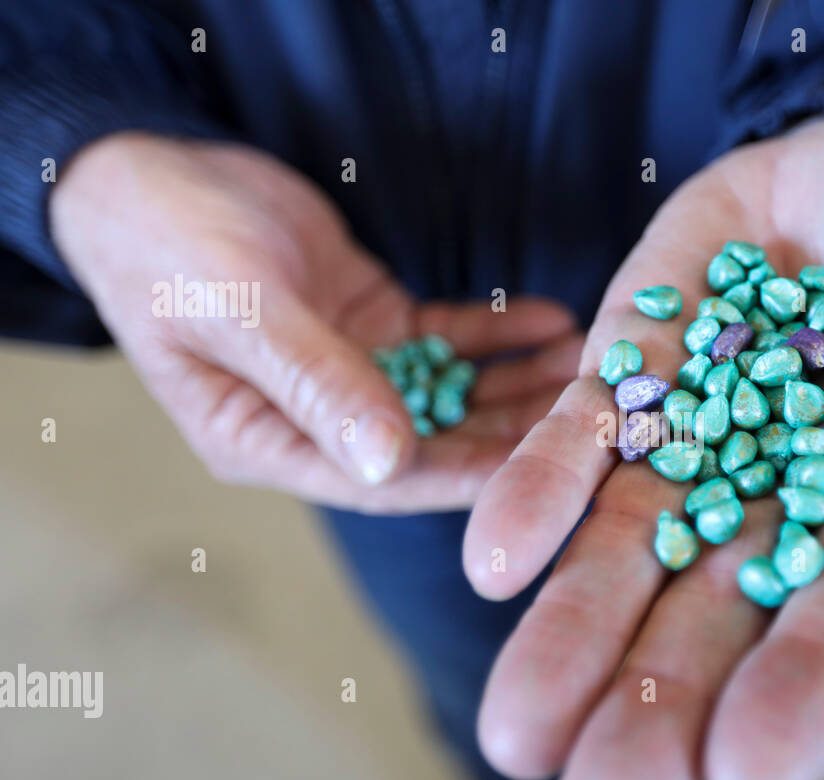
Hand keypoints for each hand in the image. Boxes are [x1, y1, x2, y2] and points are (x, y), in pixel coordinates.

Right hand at [50, 133, 578, 511]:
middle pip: (432, 440)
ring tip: (592, 364)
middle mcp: (318, 420)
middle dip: (512, 430)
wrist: (147, 174)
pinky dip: (496, 331)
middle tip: (591, 414)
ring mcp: (350, 373)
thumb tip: (389, 460)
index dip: (464, 475)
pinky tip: (551, 321)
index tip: (540, 469)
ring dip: (518, 381)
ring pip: (451, 391)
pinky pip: (447, 338)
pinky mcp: (373, 325)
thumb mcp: (240, 313)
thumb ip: (316, 384)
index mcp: (268, 441)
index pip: (383, 479)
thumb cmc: (168, 248)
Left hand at [463, 112, 823, 779]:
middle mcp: (779, 497)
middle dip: (657, 720)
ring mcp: (692, 447)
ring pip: (623, 563)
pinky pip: (575, 452)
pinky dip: (534, 502)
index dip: (808, 690)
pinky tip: (493, 561)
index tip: (748, 777)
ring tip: (515, 738)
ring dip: (568, 645)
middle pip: (716, 624)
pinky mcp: (626, 385)